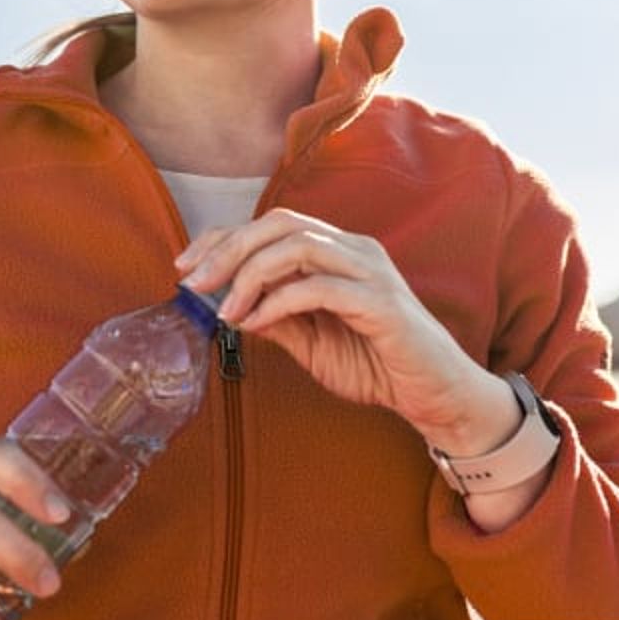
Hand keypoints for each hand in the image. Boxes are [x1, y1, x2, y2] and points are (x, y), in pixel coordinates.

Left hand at [177, 208, 509, 451]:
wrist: (433, 395)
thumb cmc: (376, 364)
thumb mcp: (311, 341)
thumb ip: (274, 316)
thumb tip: (225, 304)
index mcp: (337, 250)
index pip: (272, 224)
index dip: (223, 238)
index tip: (185, 267)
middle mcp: (354, 249)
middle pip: (279, 224)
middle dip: (228, 249)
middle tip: (194, 283)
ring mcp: (370, 270)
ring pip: (298, 246)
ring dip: (250, 274)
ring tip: (225, 309)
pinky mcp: (381, 301)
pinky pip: (319, 288)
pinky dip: (278, 302)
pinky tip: (255, 323)